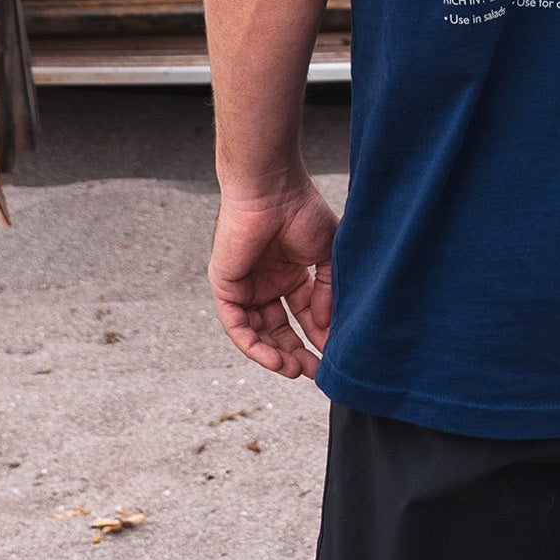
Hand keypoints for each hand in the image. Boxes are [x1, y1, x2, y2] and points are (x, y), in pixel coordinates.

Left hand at [208, 182, 337, 376]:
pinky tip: (275, 359)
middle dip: (296, 352)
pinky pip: (238, 325)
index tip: (334, 354)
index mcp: (289, 271)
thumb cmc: (300, 209)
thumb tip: (325, 325)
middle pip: (279, 329)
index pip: (303, 313)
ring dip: (276, 354)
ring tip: (297, 370)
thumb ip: (326, 290)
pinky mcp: (226, 287)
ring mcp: (245, 285)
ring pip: (258, 332)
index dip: (317, 334)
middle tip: (315, 372)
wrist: (271, 188)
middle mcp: (266, 281)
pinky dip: (254, 346)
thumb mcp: (326, 253)